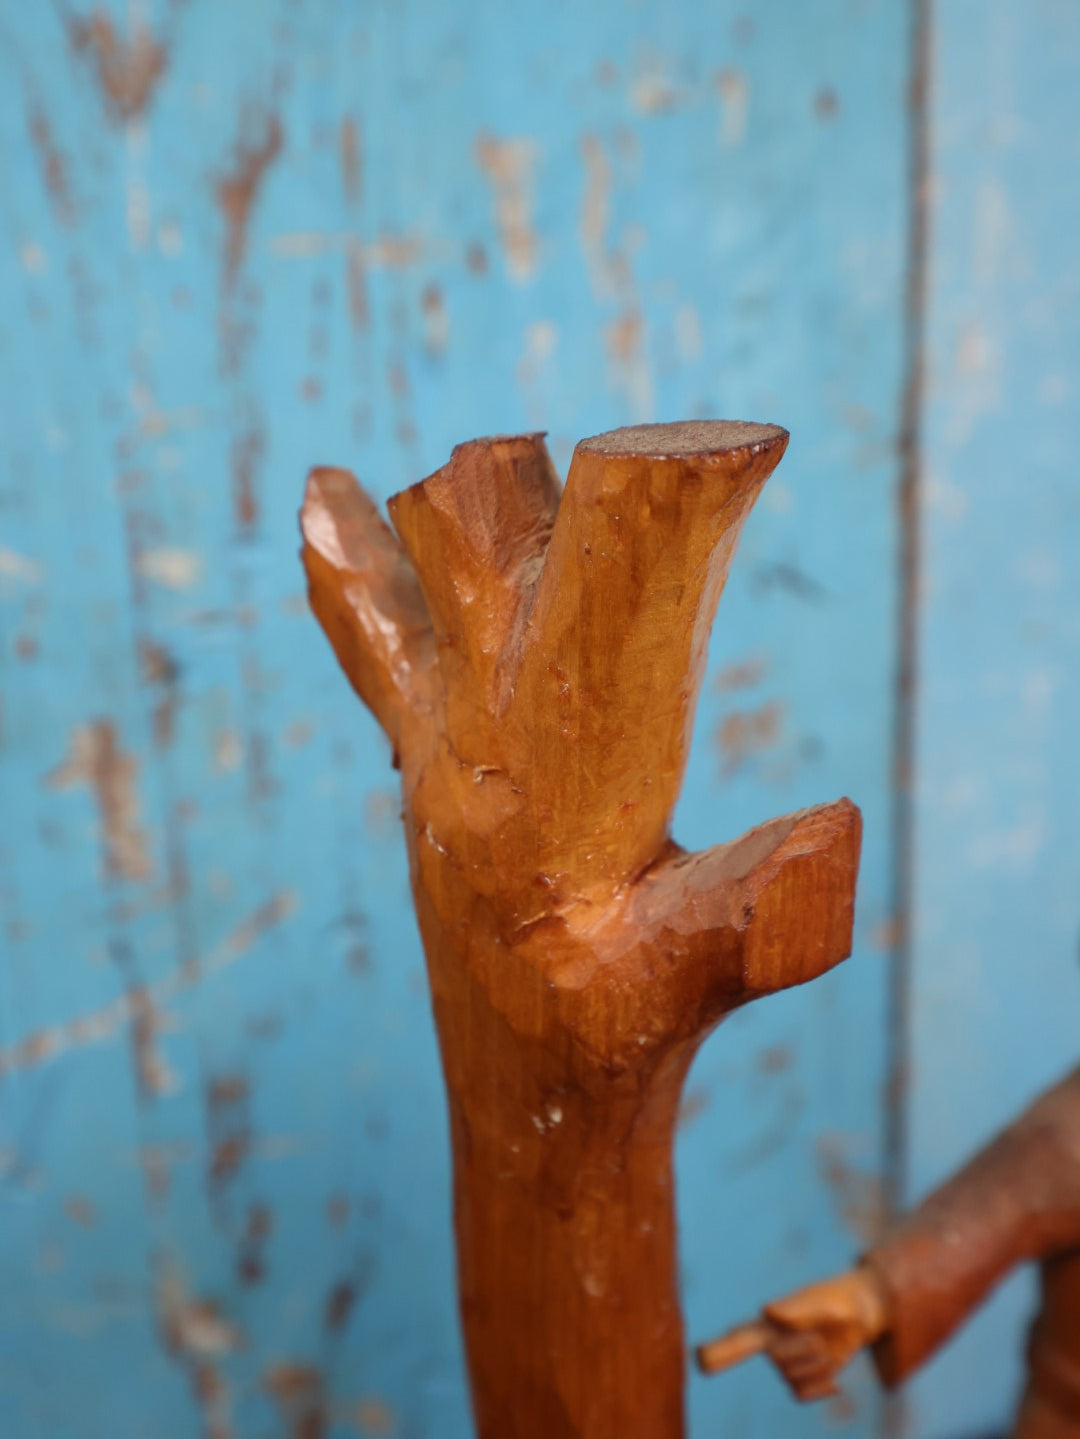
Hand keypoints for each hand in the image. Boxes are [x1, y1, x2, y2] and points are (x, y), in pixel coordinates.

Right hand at [695, 1265, 888, 1400]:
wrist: (862, 1315)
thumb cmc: (838, 1301)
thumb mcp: (823, 1301)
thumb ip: (797, 1308)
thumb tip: (768, 1312)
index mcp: (770, 1323)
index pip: (739, 1340)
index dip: (719, 1351)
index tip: (699, 1360)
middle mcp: (772, 1345)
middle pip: (779, 1361)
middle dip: (804, 1350)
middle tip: (821, 1334)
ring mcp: (787, 1365)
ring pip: (794, 1379)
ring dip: (817, 1364)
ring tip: (826, 1344)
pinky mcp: (803, 1381)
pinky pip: (804, 1395)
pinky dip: (822, 1387)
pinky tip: (834, 1377)